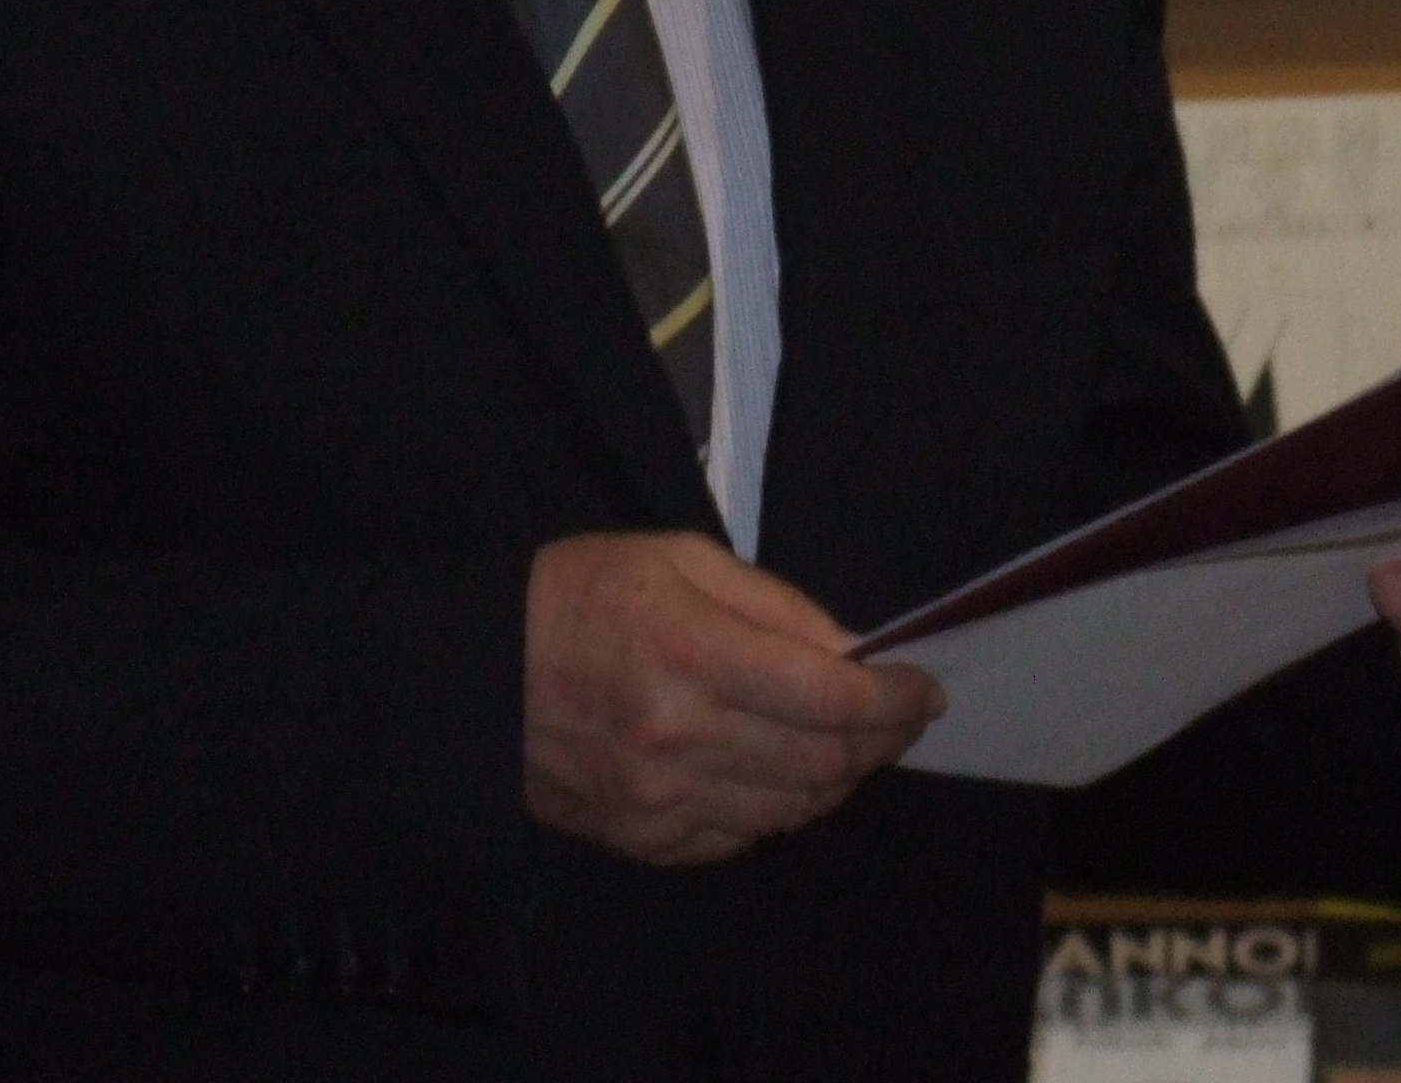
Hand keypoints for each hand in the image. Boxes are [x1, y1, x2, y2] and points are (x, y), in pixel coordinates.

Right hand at [524, 531, 944, 866]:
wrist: (475, 672)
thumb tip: (856, 652)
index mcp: (692, 653)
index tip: (925, 688)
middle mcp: (679, 738)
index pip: (830, 696)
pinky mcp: (638, 839)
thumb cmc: (582, 594)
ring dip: (836, 780)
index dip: (894, 698)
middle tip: (900, 717)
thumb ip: (776, 607)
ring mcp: (657, 800)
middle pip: (822, 763)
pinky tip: (781, 776)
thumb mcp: (680, 560)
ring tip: (850, 745)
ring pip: (790, 811)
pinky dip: (776, 811)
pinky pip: (738, 841)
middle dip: (880, 742)